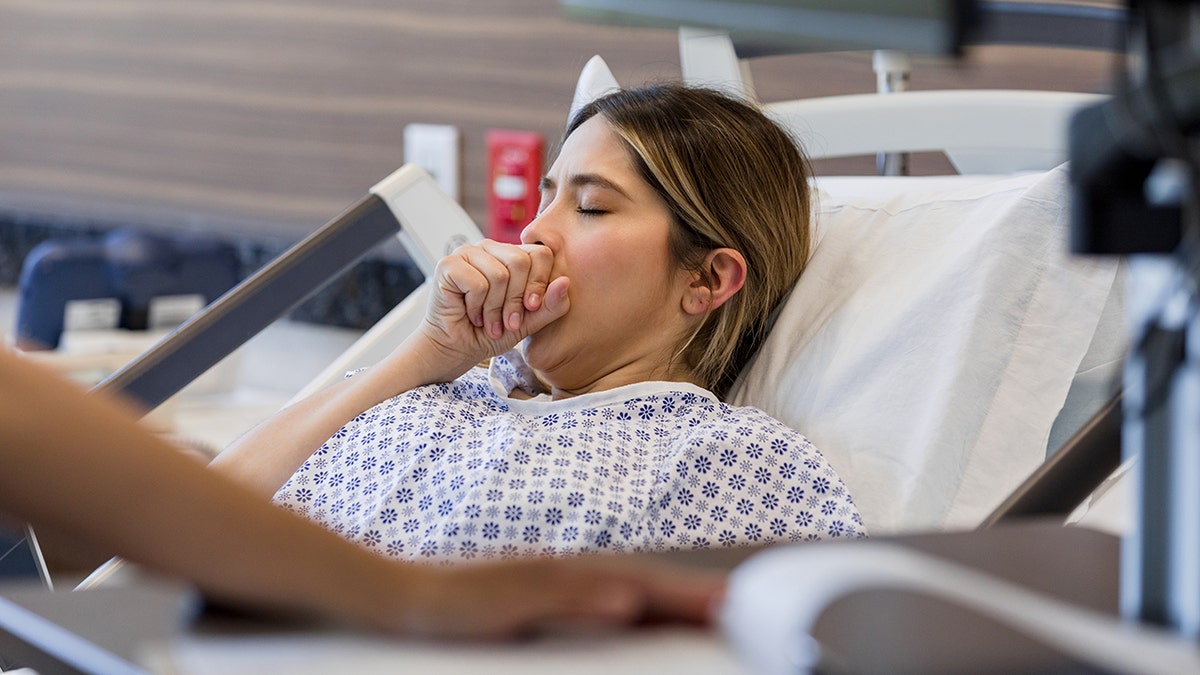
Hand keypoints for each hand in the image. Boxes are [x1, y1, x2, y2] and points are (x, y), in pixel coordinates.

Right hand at [379, 555, 723, 638]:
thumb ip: (574, 619)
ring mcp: (535, 583)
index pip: (640, 590)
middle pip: (639, 582)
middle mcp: (561, 576)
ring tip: (711, 603)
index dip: (688, 598)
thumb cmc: (468, 611)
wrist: (402, 599)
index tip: (736, 608)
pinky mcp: (506, 596)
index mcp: (571, 584)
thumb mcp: (529, 620)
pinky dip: (592, 599)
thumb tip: (623, 622)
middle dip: (693, 595)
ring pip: (608, 584)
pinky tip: (626, 603)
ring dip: (662, 592)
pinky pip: (555, 597)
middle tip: (745, 604)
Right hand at [416, 240, 569, 379]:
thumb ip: (550, 305)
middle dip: (516, 300)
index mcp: (512, 256)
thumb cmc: (490, 333)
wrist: (456, 350)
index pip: (540, 253)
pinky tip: (471, 314)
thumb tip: (566, 282)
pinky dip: (477, 307)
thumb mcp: (529, 323)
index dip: (539, 283)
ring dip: (495, 309)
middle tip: (508, 322)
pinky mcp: (449, 264)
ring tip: (488, 322)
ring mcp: (468, 253)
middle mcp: (491, 249)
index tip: (531, 308)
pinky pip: (478, 283)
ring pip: (499, 274)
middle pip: (520, 261)